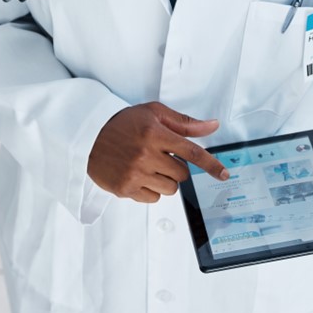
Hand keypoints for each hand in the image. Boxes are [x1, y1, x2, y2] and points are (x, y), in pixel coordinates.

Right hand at [88, 102, 229, 202]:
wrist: (88, 137)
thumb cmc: (122, 123)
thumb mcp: (153, 113)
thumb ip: (184, 123)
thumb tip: (212, 126)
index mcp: (155, 133)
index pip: (191, 152)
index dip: (211, 164)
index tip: (224, 174)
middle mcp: (145, 154)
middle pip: (182, 174)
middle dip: (176, 167)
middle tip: (160, 156)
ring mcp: (135, 173)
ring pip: (170, 189)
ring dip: (165, 180)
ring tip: (148, 166)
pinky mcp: (125, 188)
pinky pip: (153, 198)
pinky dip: (150, 190)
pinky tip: (138, 175)